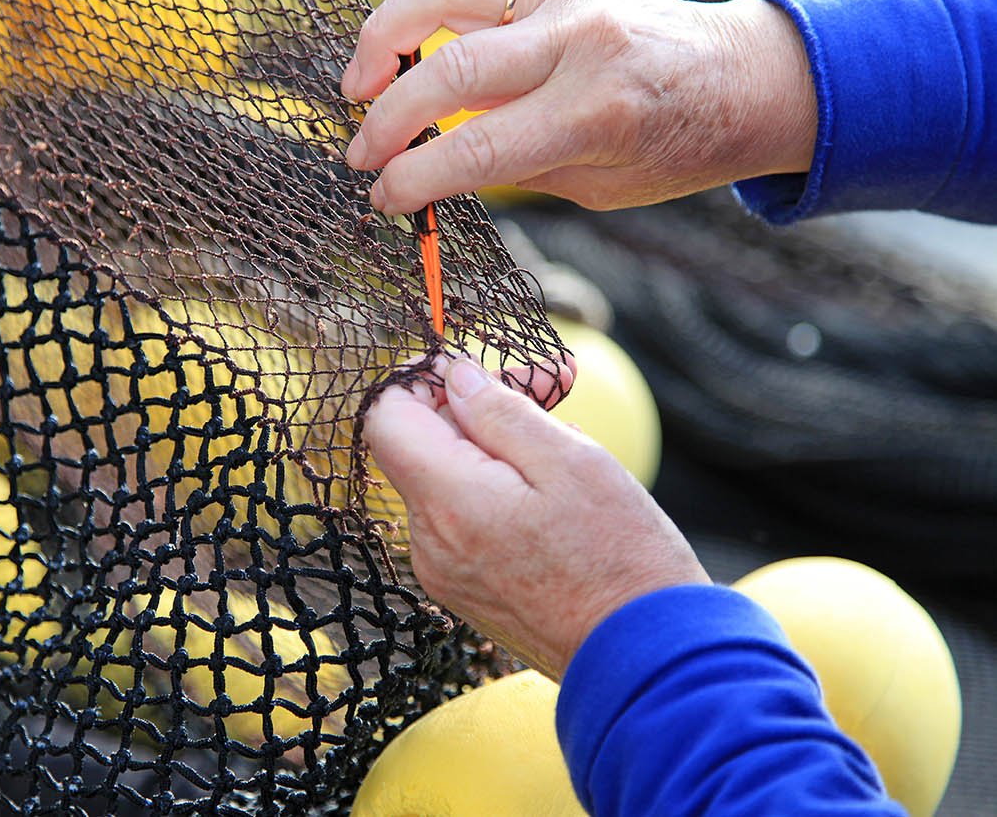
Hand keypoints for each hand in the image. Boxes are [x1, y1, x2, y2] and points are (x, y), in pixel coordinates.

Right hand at [341, 0, 816, 213]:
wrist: (741, 78)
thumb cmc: (673, 144)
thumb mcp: (600, 183)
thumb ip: (520, 167)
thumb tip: (436, 164)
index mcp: (596, 112)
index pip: (476, 147)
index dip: (414, 177)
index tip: (381, 197)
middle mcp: (578, 43)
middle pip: (452, 68)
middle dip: (387, 118)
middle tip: (360, 152)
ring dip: (386, 32)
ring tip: (360, 79)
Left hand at [363, 356, 708, 679]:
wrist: (644, 659)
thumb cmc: (620, 559)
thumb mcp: (571, 462)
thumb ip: (501, 413)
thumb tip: (454, 377)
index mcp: (448, 501)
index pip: (386, 418)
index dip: (419, 381)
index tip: (472, 371)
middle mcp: (428, 540)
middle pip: (418, 445)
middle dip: (473, 408)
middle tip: (547, 389)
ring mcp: (442, 570)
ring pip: (442, 480)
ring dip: (490, 448)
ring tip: (562, 441)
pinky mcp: (462, 589)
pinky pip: (459, 518)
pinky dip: (493, 490)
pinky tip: (551, 490)